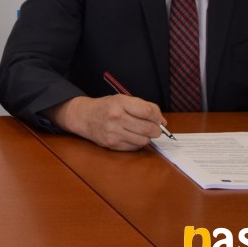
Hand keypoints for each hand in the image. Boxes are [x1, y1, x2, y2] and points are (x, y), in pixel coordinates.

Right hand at [47, 94, 166, 150]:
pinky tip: (132, 136)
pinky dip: (138, 142)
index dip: (157, 116)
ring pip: (144, 140)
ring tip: (142, 132)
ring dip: (147, 137)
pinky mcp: (113, 144)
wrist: (84, 117)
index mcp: (120, 103)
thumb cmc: (106, 107)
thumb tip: (163, 122)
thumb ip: (144, 107)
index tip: (157, 118)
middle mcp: (116, 117)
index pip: (148, 111)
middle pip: (148, 128)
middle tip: (154, 128)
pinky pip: (135, 147)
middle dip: (156, 129)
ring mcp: (114, 132)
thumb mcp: (122, 99)